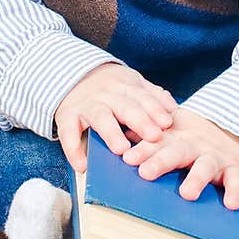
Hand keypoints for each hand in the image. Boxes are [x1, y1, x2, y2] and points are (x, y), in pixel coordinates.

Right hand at [55, 62, 176, 171]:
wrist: (72, 72)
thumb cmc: (110, 86)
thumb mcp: (132, 83)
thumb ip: (152, 95)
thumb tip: (173, 108)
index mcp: (125, 86)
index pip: (143, 97)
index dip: (155, 110)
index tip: (167, 123)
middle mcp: (106, 94)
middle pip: (125, 107)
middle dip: (140, 121)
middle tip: (154, 136)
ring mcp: (86, 105)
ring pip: (100, 117)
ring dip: (111, 133)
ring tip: (122, 149)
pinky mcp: (66, 116)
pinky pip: (68, 133)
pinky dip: (73, 150)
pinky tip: (82, 165)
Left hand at [121, 106, 238, 208]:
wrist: (235, 131)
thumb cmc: (193, 140)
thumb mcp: (171, 134)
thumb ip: (146, 138)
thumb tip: (118, 138)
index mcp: (174, 139)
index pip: (155, 143)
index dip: (142, 150)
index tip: (127, 158)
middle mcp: (193, 146)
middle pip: (176, 152)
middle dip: (161, 162)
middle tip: (146, 173)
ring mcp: (215, 158)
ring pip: (205, 166)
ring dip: (197, 178)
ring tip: (187, 194)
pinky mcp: (236, 168)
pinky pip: (237, 180)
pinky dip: (236, 191)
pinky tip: (231, 204)